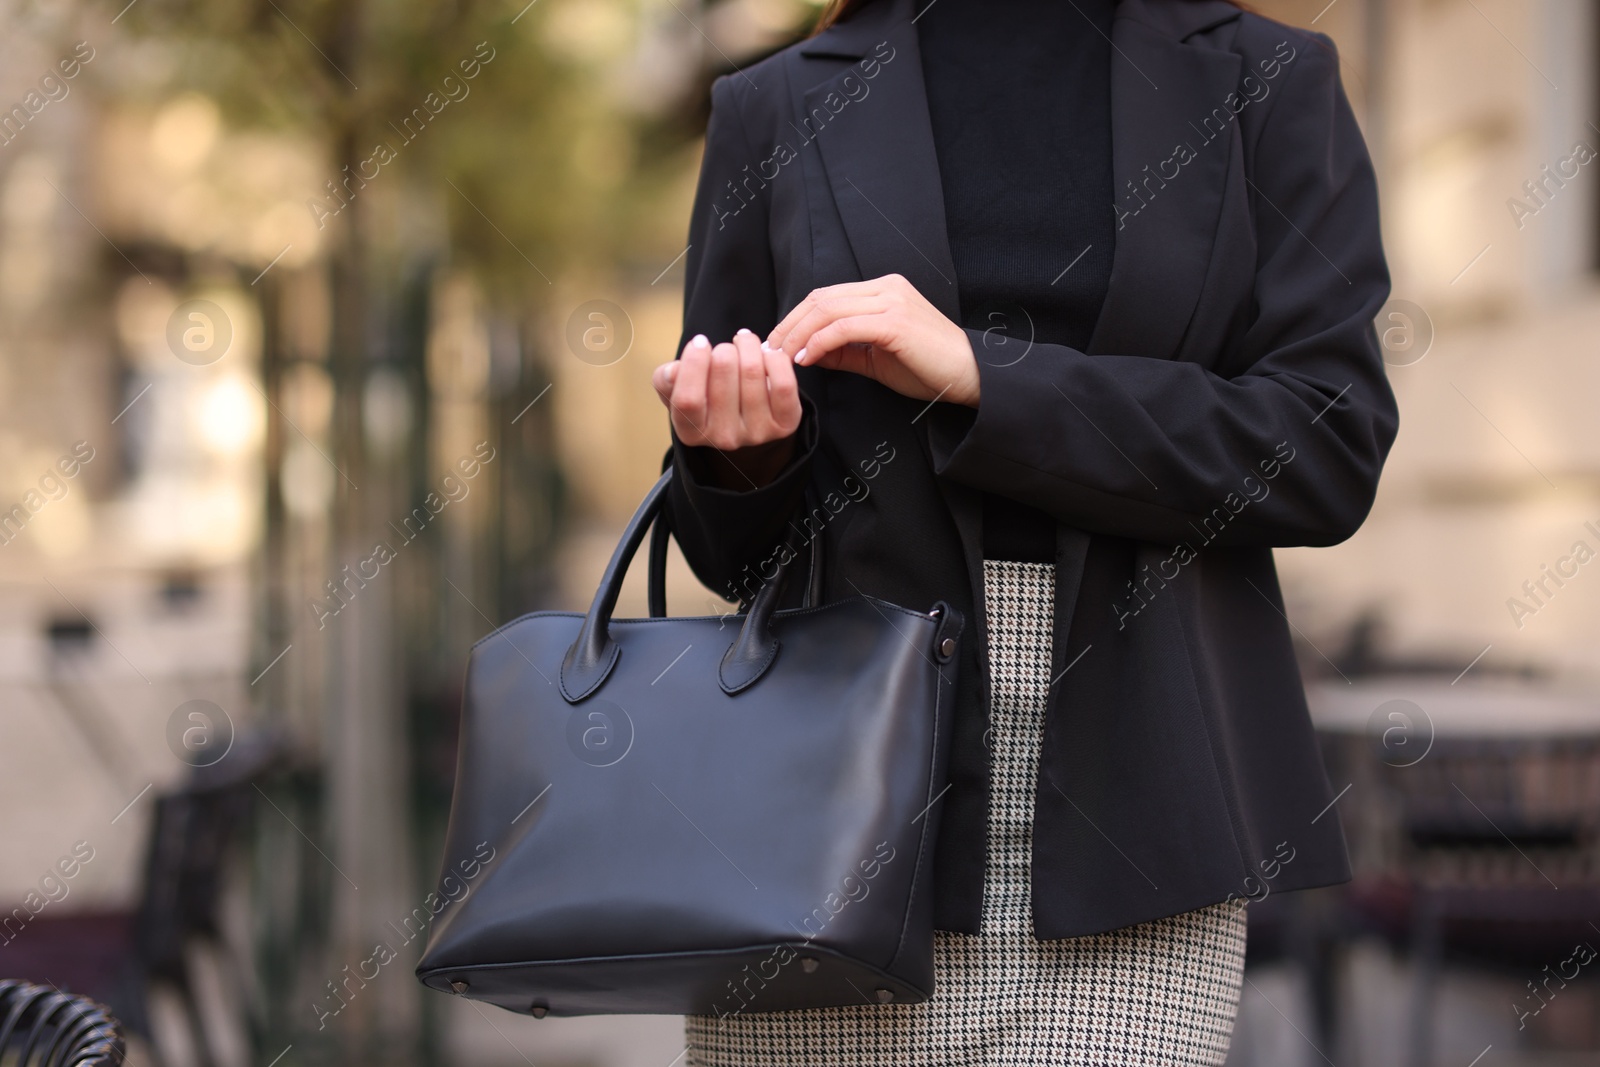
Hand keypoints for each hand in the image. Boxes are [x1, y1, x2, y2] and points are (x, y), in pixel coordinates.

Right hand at [652, 329, 801, 487]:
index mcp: (692, 432)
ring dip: (748, 346)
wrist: (745, 422)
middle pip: (723, 373)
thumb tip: (673, 371)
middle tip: (725, 348)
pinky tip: (766, 354)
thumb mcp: (678, 390)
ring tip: (744, 343)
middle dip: (724, 349)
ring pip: (753, 371)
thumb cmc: (707, 399)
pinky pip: (782, 382)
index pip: (688, 400)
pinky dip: (775, 358)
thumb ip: (667, 380)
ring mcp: (757, 433)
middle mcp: (724, 438)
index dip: (694, 362)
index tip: (700, 342)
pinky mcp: (785, 424)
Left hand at [766, 274, 979, 406]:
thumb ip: (843, 352)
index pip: (826, 296)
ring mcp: (891, 301)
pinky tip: (807, 359)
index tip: (776, 343)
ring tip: (782, 358)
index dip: (796, 318)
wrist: (970, 376)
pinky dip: (819, 343)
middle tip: (769, 351)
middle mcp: (886, 288)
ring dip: (798, 335)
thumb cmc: (928, 369)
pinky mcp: (895, 322)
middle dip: (789, 325)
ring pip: (827, 310)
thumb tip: (806, 352)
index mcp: (883, 290)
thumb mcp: (875, 359)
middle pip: (821, 299)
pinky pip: (844, 327)